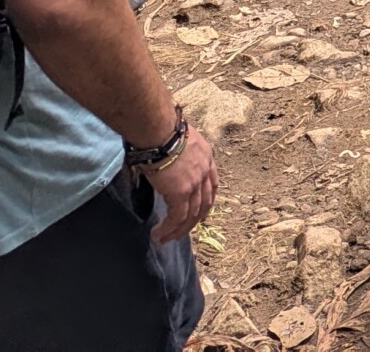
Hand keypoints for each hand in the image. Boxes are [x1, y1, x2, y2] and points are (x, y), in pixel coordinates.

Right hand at [145, 123, 217, 244]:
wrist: (158, 130)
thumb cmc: (160, 130)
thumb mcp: (178, 140)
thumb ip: (177, 153)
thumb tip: (163, 158)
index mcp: (206, 156)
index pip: (212, 184)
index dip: (205, 200)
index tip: (197, 212)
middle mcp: (205, 170)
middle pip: (204, 203)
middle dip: (193, 221)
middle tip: (180, 232)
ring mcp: (195, 183)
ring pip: (191, 215)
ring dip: (178, 230)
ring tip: (165, 239)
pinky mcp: (181, 193)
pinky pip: (177, 218)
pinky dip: (168, 229)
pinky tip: (158, 235)